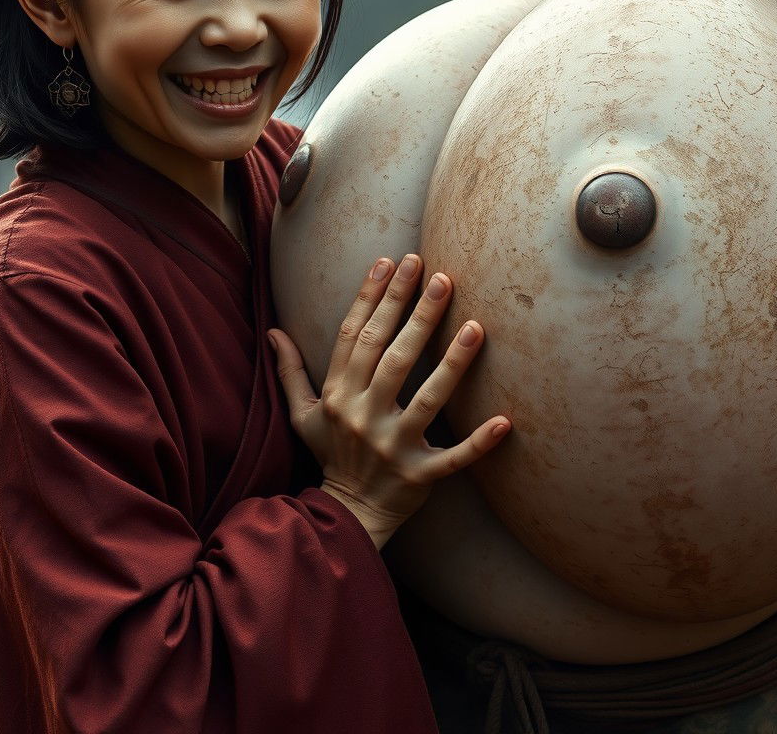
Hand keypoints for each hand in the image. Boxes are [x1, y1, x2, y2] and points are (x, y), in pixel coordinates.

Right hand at [268, 254, 510, 548]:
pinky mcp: (420, 476)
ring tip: (476, 325)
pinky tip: (504, 420)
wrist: (348, 514)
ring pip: (426, 398)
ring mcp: (392, 446)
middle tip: (440, 275)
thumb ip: (289, 371)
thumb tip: (272, 331)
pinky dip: (479, 443)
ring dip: (451, 362)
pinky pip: (454, 458)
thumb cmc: (331, 455)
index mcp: (337, 396)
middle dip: (414, 312)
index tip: (391, 262)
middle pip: (392, 356)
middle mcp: (362, 417)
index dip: (371, 296)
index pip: (355, 336)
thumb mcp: (302, 414)